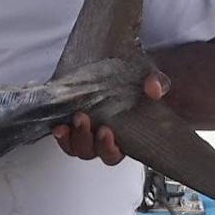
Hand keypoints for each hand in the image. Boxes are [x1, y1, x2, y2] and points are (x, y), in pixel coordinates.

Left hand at [51, 74, 167, 165]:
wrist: (114, 59)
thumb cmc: (134, 78)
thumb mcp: (149, 78)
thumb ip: (156, 82)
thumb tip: (154, 88)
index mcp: (123, 137)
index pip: (114, 155)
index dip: (109, 148)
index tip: (106, 130)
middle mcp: (102, 138)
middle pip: (90, 152)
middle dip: (85, 139)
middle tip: (83, 118)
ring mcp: (84, 131)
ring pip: (74, 147)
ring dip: (70, 137)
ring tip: (70, 121)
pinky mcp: (70, 120)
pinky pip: (62, 135)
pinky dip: (59, 132)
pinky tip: (58, 124)